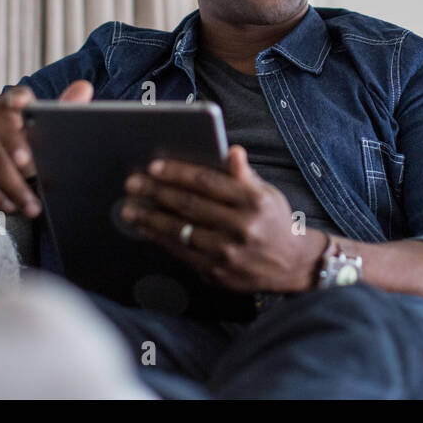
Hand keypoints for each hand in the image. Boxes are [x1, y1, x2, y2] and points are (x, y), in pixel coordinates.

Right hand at [0, 79, 93, 216]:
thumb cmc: (17, 136)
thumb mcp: (37, 124)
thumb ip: (61, 108)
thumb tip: (84, 87)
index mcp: (7, 104)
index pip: (14, 97)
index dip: (17, 98)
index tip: (21, 102)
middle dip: (14, 146)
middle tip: (29, 164)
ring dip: (13, 184)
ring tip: (32, 204)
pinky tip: (12, 206)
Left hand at [121, 145, 324, 292]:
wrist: (292, 265)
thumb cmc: (274, 222)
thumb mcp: (266, 193)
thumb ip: (244, 174)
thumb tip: (232, 151)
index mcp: (253, 201)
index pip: (207, 182)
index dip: (178, 172)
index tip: (154, 166)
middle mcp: (241, 226)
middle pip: (189, 205)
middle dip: (156, 192)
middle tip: (132, 183)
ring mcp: (228, 252)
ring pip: (181, 230)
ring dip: (150, 218)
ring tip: (130, 208)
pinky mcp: (217, 272)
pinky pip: (182, 252)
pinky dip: (161, 239)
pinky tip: (147, 229)